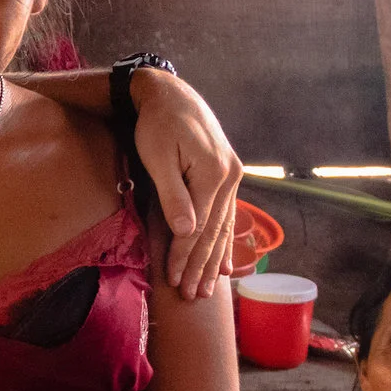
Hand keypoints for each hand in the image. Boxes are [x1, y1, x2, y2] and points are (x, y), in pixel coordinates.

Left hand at [130, 67, 242, 298]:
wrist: (171, 94)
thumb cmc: (157, 124)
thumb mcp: (158, 157)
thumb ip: (173, 195)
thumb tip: (187, 231)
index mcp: (213, 174)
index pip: (197, 226)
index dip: (185, 255)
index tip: (174, 279)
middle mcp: (230, 177)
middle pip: (214, 231)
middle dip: (201, 265)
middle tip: (193, 296)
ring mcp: (232, 176)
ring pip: (223, 226)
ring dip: (214, 259)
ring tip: (208, 288)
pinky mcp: (227, 175)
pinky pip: (227, 215)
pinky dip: (224, 241)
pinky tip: (225, 263)